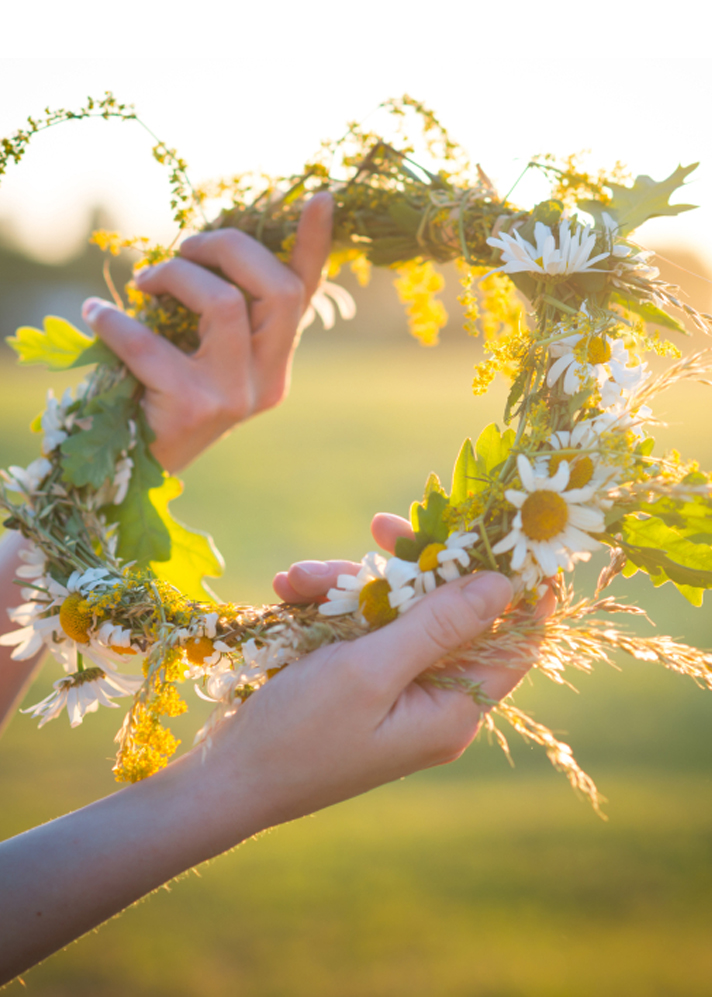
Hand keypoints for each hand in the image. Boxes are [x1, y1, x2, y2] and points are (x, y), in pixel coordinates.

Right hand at [0, 560, 513, 983]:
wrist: (226, 779)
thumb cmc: (300, 734)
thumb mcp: (370, 671)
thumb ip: (437, 624)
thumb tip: (503, 584)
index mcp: (453, 708)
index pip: (515, 640)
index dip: (521, 588)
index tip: (510, 534)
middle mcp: (432, 697)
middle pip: (445, 612)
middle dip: (405, 570)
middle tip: (380, 529)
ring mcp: (393, 687)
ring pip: (394, 610)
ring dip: (347, 585)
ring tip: (296, 580)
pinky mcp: (357, 679)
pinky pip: (358, 625)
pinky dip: (325, 605)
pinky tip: (288, 593)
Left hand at [81, 193, 332, 473]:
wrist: (131, 466)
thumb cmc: (161, 395)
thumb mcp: (201, 351)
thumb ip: (220, 311)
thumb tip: (206, 247)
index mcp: (275, 364)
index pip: (303, 297)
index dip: (314, 246)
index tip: (322, 197)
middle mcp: (268, 381)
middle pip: (276, 290)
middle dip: (227, 247)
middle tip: (183, 246)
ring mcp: (236, 397)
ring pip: (225, 303)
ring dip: (176, 275)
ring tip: (143, 282)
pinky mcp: (195, 409)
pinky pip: (153, 343)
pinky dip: (118, 321)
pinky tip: (98, 316)